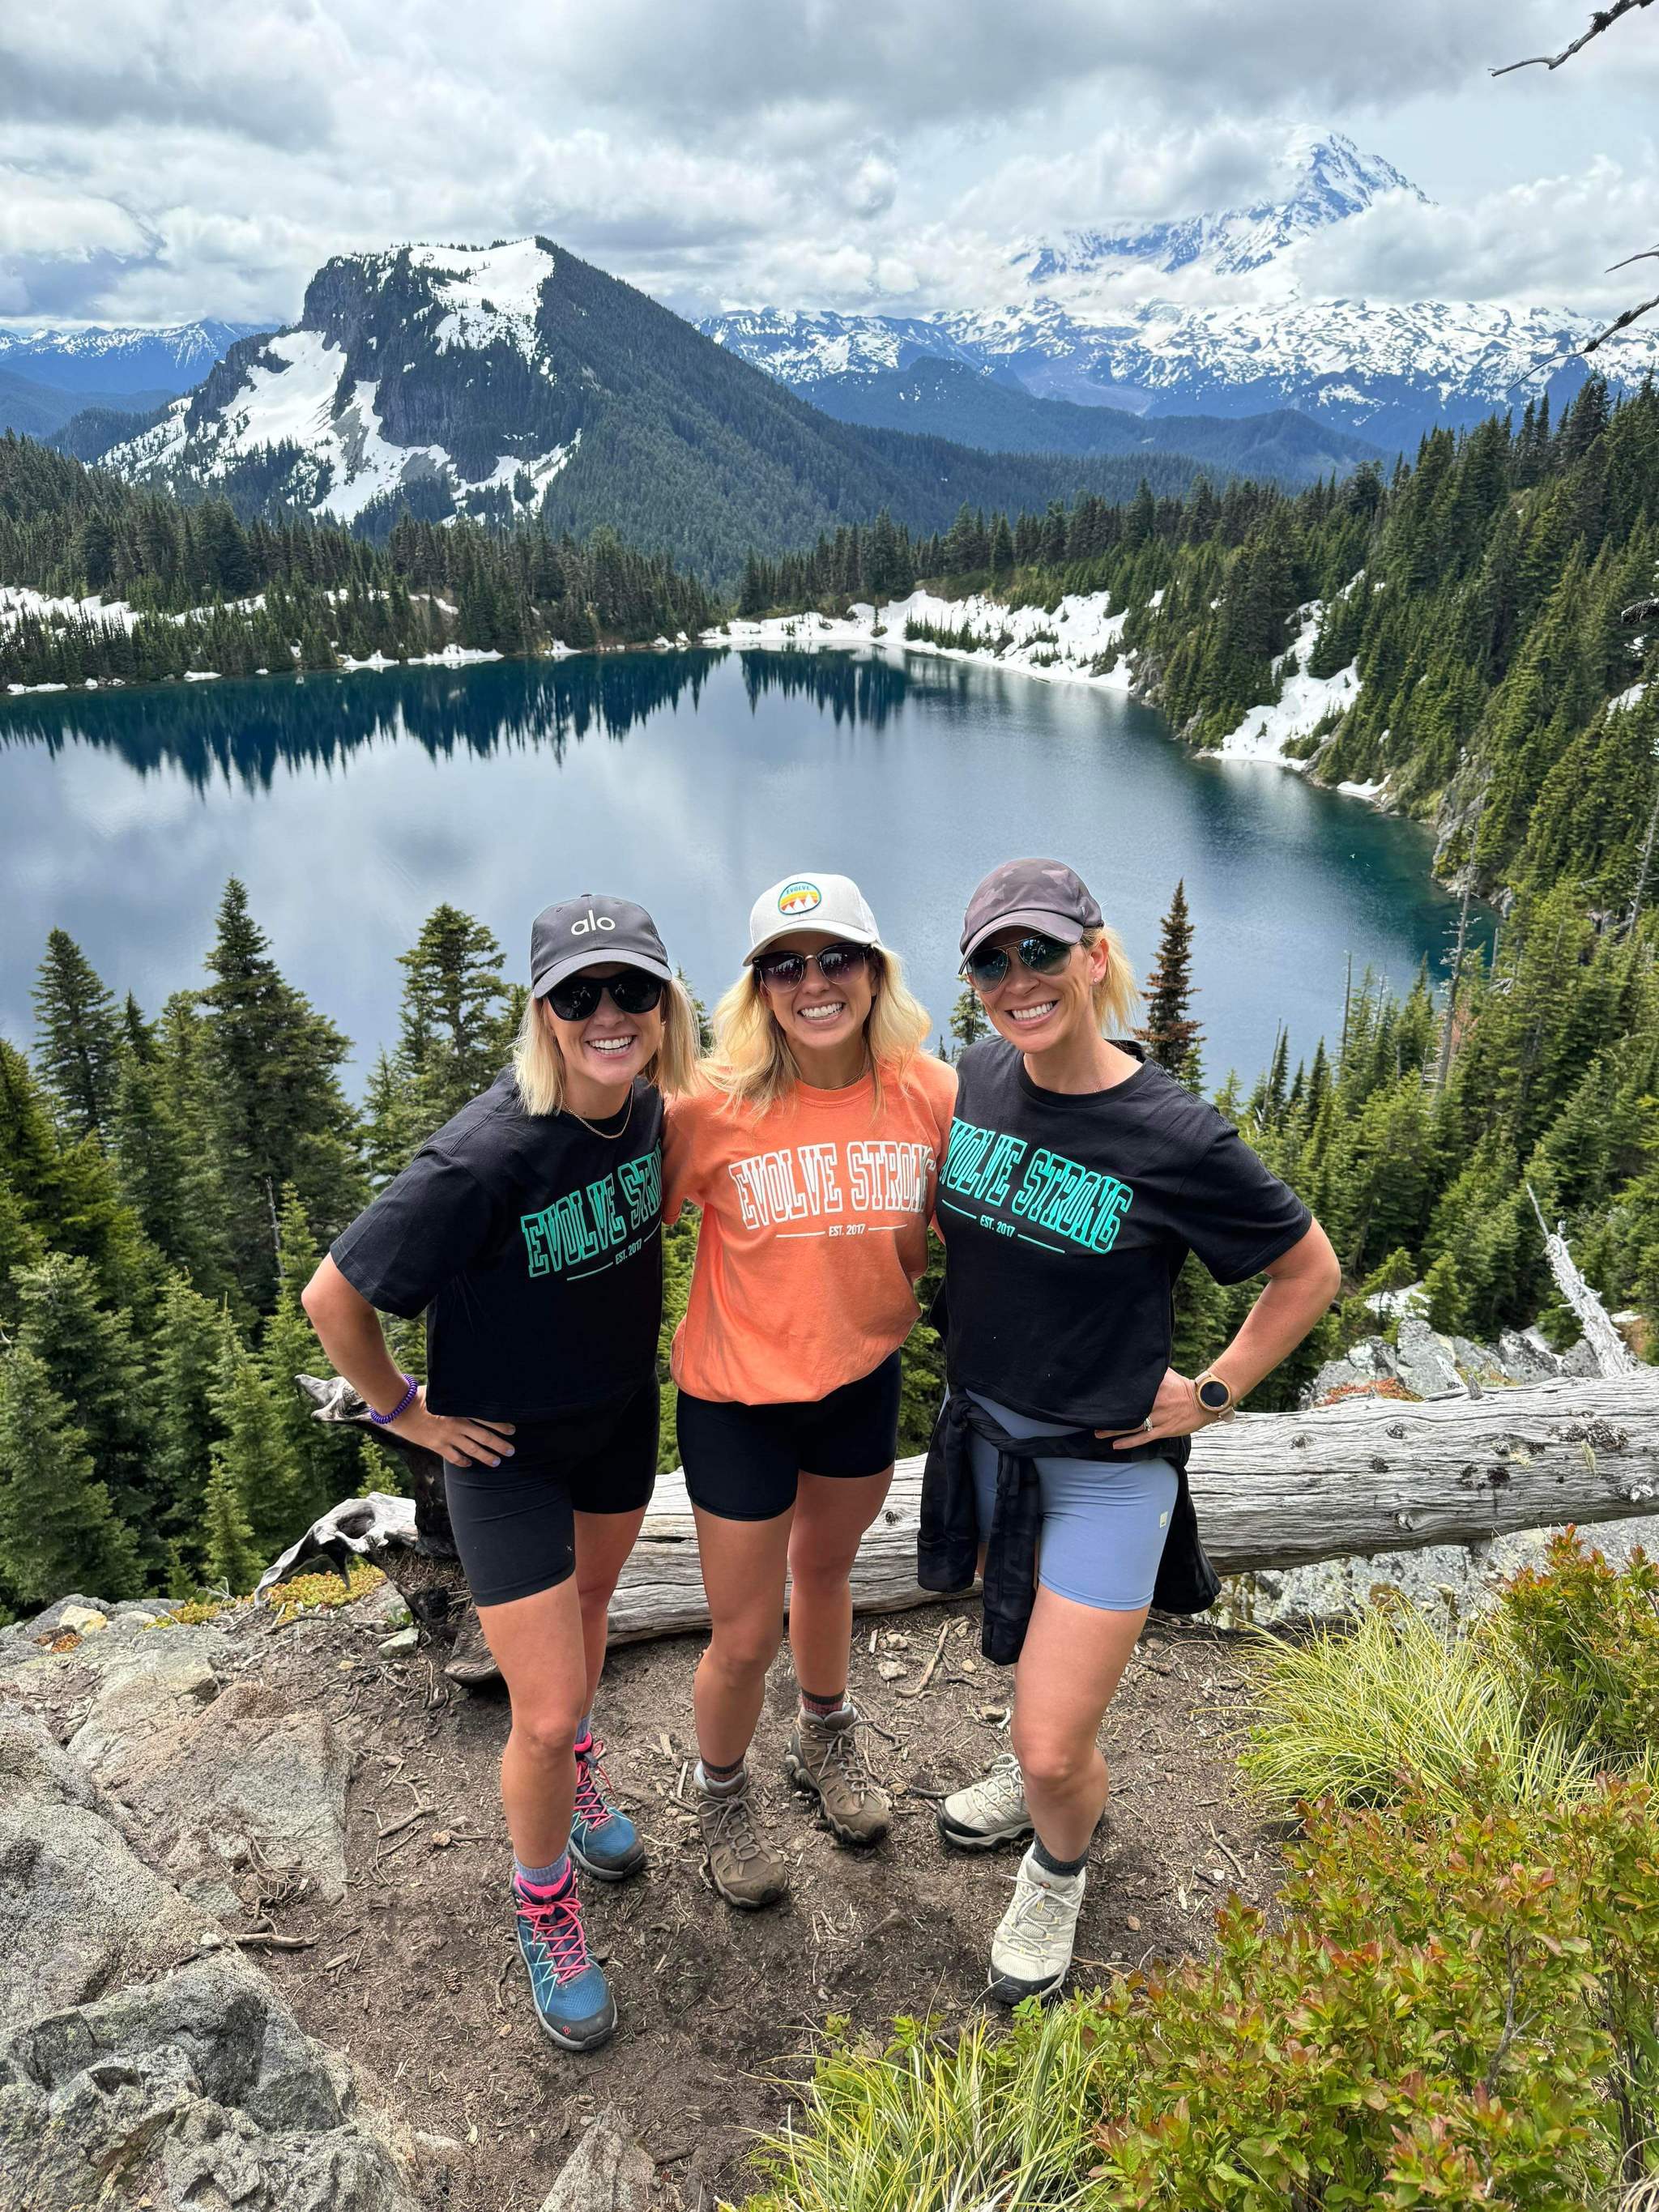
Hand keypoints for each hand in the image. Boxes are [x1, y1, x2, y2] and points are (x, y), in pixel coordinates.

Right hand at [387, 1387, 515, 1467]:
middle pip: (484, 1437)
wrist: (400, 1408)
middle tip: (511, 1451)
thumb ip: (459, 1398)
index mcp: (460, 1409)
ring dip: (486, 1456)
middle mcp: (456, 1424)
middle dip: (499, 1445)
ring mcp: (446, 1437)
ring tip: (496, 1461)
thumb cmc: (422, 1396)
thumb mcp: (444, 1393)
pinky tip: (469, 1464)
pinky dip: (463, 1461)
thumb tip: (475, 1395)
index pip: (486, 1418)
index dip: (501, 1425)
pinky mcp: (436, 1445)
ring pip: (472, 1450)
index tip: (512, 1430)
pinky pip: (453, 1457)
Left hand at [1096, 1368, 1213, 1450]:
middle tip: (1091, 1419)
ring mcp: (1160, 1418)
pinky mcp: (1165, 1430)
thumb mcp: (1167, 1374)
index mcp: (1155, 1388)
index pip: (1130, 1392)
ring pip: (1132, 1426)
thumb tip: (1136, 1359)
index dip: (1114, 1396)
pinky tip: (1116, 1445)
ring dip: (1114, 1431)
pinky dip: (1129, 1442)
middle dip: (1109, 1416)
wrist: (1205, 1402)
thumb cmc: (1184, 1387)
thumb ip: (1152, 1369)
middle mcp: (1156, 1403)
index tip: (1099, 1398)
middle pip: (1128, 1411)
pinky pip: (1144, 1437)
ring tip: (1098, 1433)